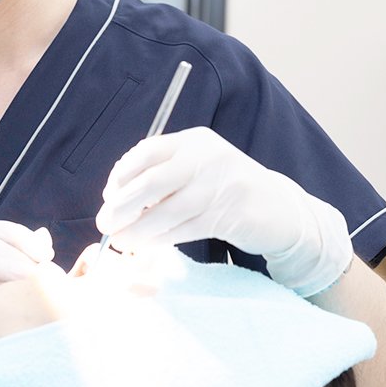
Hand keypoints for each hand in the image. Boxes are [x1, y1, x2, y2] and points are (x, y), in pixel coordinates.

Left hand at [94, 126, 352, 296]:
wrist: (280, 209)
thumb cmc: (228, 190)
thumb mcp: (199, 169)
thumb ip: (166, 175)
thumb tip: (117, 198)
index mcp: (195, 140)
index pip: (148, 151)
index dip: (122, 173)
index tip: (109, 194)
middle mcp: (207, 157)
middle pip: (152, 182)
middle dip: (122, 205)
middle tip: (105, 222)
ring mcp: (219, 185)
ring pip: (166, 211)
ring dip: (138, 229)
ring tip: (120, 241)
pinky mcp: (228, 214)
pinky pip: (183, 229)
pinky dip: (160, 239)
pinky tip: (146, 245)